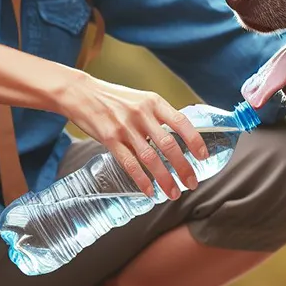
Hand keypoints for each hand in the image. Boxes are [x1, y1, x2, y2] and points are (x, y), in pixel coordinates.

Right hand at [62, 73, 208, 199]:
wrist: (81, 93)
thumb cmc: (114, 98)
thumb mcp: (141, 99)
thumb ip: (158, 116)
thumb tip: (177, 138)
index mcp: (154, 102)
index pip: (181, 122)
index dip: (195, 141)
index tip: (203, 157)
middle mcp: (142, 114)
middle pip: (169, 145)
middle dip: (183, 168)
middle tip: (192, 183)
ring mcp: (125, 127)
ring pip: (150, 158)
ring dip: (165, 179)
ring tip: (173, 193)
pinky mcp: (110, 139)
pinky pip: (129, 164)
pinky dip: (142, 180)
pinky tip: (150, 191)